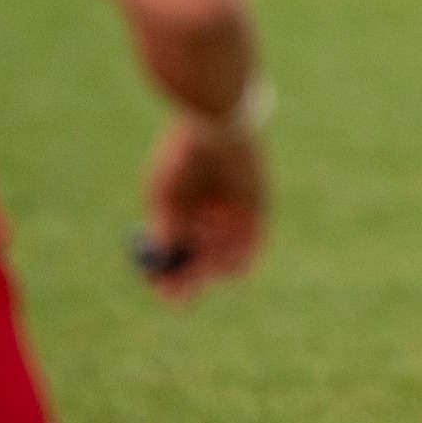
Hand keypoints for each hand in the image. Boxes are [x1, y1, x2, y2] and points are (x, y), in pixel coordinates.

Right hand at [141, 114, 266, 301]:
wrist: (218, 130)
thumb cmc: (185, 159)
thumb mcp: (166, 196)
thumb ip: (167, 230)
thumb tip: (163, 263)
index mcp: (181, 221)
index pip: (176, 264)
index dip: (171, 281)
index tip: (167, 293)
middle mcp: (208, 226)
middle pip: (203, 270)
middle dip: (193, 280)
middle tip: (188, 288)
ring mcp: (233, 222)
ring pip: (226, 262)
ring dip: (215, 257)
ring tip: (207, 224)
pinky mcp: (258, 215)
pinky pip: (252, 248)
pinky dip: (238, 248)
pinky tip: (224, 223)